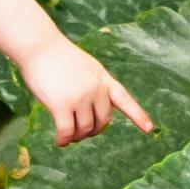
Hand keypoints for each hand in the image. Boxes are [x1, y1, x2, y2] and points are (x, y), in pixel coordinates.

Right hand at [21, 40, 153, 145]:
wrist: (39, 46)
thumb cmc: (58, 57)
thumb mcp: (84, 68)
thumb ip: (92, 87)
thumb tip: (91, 115)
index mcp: (103, 78)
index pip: (124, 99)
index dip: (137, 116)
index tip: (150, 129)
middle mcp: (96, 88)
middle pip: (102, 121)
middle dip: (92, 131)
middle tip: (80, 134)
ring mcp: (80, 97)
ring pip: (84, 129)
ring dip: (76, 137)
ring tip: (68, 137)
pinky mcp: (62, 104)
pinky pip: (67, 131)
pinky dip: (64, 140)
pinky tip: (60, 142)